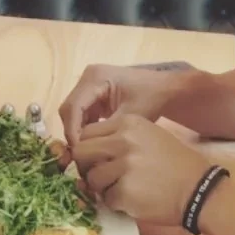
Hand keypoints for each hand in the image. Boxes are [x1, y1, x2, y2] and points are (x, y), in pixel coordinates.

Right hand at [59, 64, 186, 146]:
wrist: (165, 89)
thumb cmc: (151, 98)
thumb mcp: (129, 117)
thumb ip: (105, 132)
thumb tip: (85, 151)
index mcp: (95, 77)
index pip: (73, 107)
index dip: (72, 131)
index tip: (78, 154)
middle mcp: (87, 77)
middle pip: (69, 109)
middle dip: (73, 132)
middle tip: (81, 156)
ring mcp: (89, 84)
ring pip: (73, 112)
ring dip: (78, 131)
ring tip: (86, 153)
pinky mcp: (93, 93)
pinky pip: (82, 112)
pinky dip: (85, 128)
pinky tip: (94, 143)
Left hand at [72, 114, 212, 226]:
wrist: (199, 189)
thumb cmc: (175, 163)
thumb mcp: (148, 136)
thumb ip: (118, 138)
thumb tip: (88, 151)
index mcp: (128, 123)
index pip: (87, 132)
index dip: (89, 149)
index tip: (97, 160)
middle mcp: (123, 140)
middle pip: (81, 152)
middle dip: (87, 167)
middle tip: (100, 177)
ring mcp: (123, 166)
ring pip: (91, 178)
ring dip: (102, 188)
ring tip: (123, 189)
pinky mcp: (125, 191)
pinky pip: (105, 199)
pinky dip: (116, 203)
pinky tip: (134, 199)